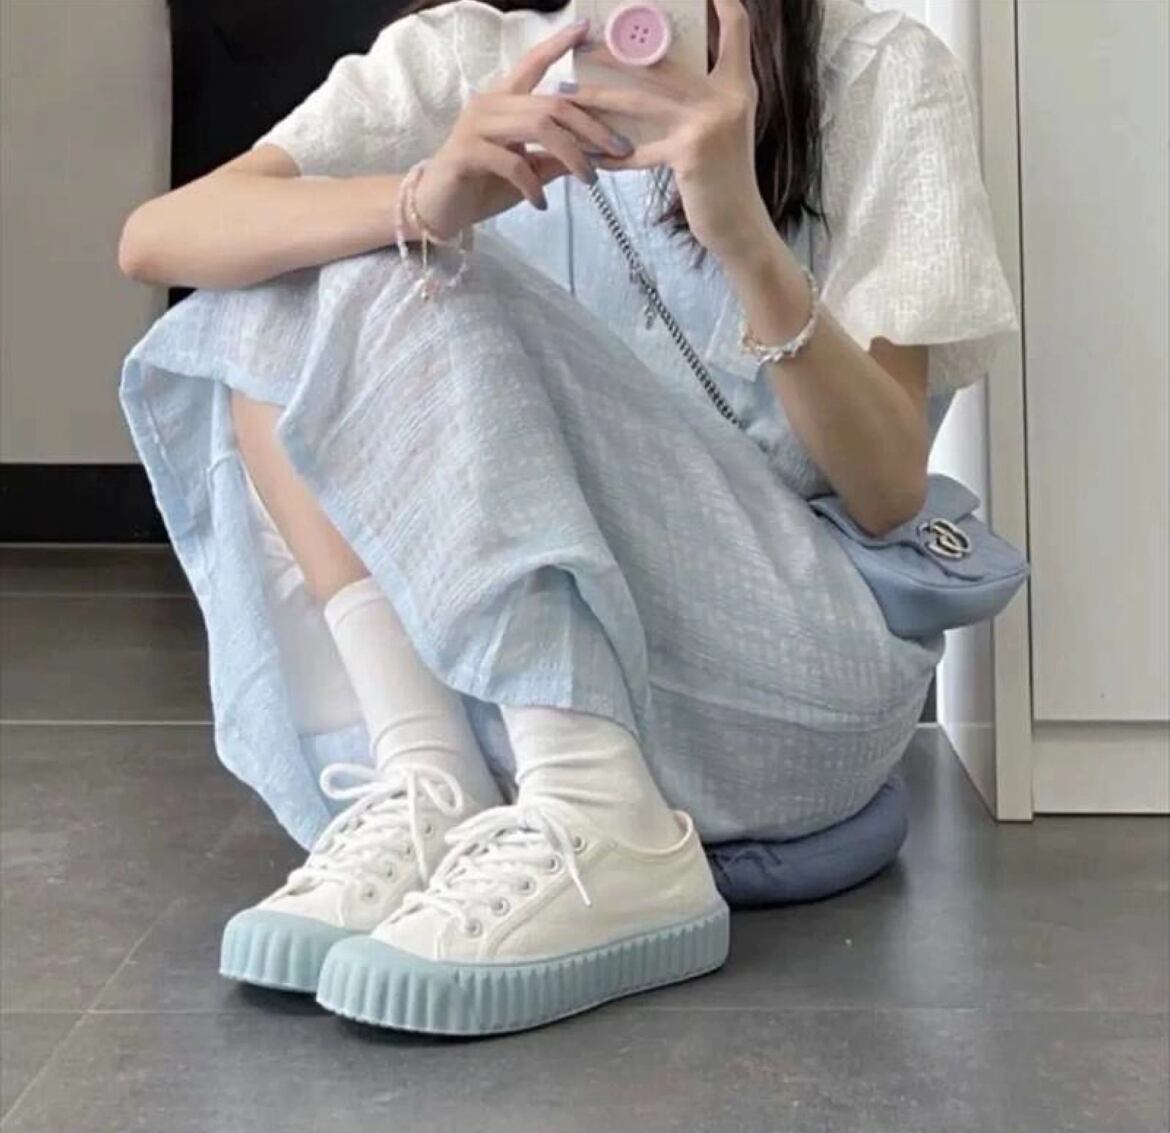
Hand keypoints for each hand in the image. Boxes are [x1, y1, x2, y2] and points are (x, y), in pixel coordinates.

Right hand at [414, 18, 629, 239]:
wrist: (438, 210)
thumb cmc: (481, 186)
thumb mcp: (527, 171)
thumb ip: (554, 158)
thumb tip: (594, 153)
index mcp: (504, 101)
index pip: (533, 64)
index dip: (558, 45)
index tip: (585, 29)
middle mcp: (490, 104)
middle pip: (552, 103)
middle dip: (591, 127)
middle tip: (618, 150)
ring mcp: (476, 125)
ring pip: (538, 126)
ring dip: (572, 155)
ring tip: (588, 180)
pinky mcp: (467, 152)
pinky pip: (513, 162)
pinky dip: (533, 185)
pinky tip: (541, 204)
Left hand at [559, 0, 770, 260]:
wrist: (740, 225)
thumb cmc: (724, 178)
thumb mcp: (725, 129)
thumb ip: (704, 99)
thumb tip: (661, 76)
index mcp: (738, 85)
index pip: (736, 30)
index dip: (724, 4)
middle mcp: (728, 97)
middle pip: (663, 62)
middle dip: (616, 53)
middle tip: (582, 44)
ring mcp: (709, 124)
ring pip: (641, 102)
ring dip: (599, 98)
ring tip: (567, 94)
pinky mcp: (690, 154)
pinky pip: (639, 151)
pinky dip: (611, 155)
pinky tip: (587, 155)